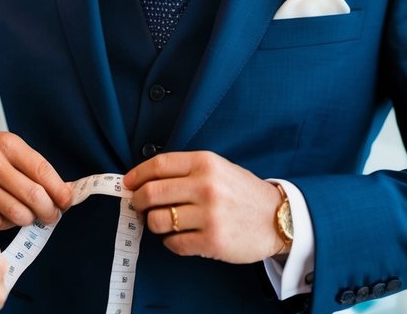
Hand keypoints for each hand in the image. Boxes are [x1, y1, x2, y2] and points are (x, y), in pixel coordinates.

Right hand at [0, 130, 72, 229]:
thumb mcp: (6, 148)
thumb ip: (32, 168)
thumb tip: (63, 192)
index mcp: (8, 144)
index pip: (43, 170)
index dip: (60, 191)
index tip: (66, 202)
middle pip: (34, 196)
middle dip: (48, 211)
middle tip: (51, 215)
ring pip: (17, 213)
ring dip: (28, 220)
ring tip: (29, 216)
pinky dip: (7, 224)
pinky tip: (7, 216)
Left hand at [124, 151, 282, 262]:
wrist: (278, 218)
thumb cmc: (243, 193)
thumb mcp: (219, 169)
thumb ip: (186, 171)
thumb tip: (145, 179)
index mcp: (206, 163)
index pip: (159, 165)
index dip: (137, 174)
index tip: (128, 183)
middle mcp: (206, 186)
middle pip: (151, 193)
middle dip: (137, 201)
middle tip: (137, 205)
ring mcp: (209, 215)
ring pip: (158, 220)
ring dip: (153, 223)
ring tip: (162, 222)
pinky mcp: (212, 241)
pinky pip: (173, 243)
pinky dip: (170, 242)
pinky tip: (180, 236)